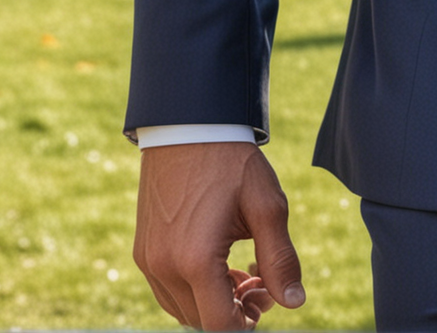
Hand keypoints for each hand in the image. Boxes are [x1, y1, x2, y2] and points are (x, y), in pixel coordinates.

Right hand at [135, 142, 305, 329]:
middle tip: (260, 280)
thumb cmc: (231, 162)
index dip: (247, 322)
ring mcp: (148, 260)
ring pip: (182, 309)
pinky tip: (215, 263)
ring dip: (212, 302)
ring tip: (240, 270)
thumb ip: (280, 258)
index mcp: (196, 260)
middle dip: (234, 310)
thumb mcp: (266, 206)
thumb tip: (294, 301)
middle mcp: (164, 267)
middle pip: (201, 321)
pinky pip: (167, 290)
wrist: (189, 125)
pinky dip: (192, 289)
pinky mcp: (142, 250)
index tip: (267, 296)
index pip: (220, 325)